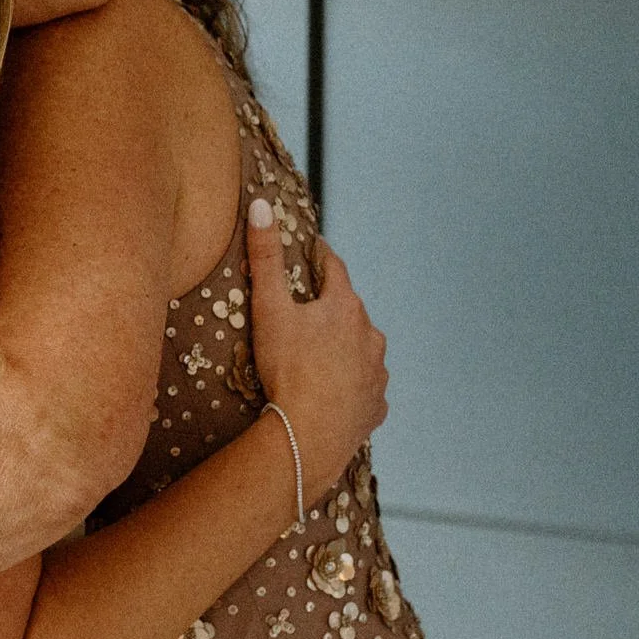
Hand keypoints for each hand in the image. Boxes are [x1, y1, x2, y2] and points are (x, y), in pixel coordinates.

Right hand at [243, 197, 387, 503]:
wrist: (311, 434)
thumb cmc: (288, 368)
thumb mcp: (269, 308)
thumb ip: (265, 257)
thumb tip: (261, 205)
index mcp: (345, 306)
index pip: (334, 268)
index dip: (320, 257)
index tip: (313, 249)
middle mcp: (369, 334)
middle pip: (350, 310)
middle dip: (332, 306)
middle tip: (310, 308)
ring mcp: (376, 372)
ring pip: (363, 349)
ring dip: (346, 346)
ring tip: (324, 355)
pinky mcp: (376, 406)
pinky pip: (366, 388)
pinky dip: (353, 385)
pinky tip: (338, 394)